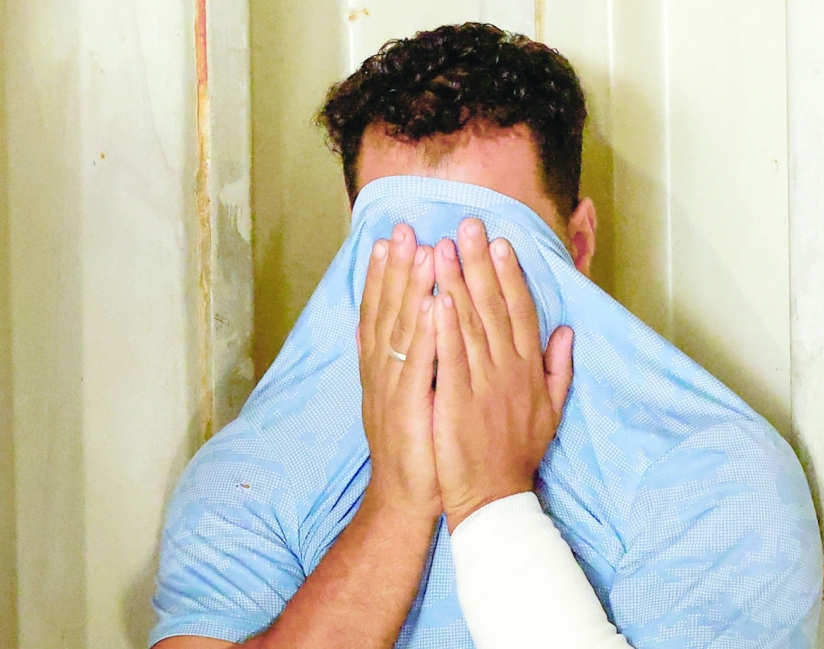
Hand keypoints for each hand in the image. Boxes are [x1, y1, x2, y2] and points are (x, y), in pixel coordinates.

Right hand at [358, 223, 440, 520]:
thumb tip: (401, 327)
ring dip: (409, 288)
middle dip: (395, 267)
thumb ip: (408, 359)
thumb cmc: (417, 445)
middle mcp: (383, 372)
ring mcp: (393, 389)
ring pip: (400, 329)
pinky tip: (432, 304)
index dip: (386, 274)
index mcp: (386, 367)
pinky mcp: (408, 408)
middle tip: (403, 228)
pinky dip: (423, 333)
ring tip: (420, 250)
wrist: (408, 496)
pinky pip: (418, 365)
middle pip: (387, 310)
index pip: (383, 311)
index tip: (394, 238)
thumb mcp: (407, 397)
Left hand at [431, 218, 573, 531]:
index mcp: (529, 368)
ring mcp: (484, 382)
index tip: (499, 242)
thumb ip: (558, 367)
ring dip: (457, 282)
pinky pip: (451, 356)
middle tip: (467, 224)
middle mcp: (509, 368)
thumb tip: (566, 331)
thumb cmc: (519, 453)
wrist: (495, 496)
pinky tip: (434, 296)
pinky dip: (444, 325)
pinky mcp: (458, 399)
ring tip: (443, 246)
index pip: (520, 310)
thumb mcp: (552, 410)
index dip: (510, 274)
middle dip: (480, 262)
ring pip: (471, 323)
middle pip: (494, 305)